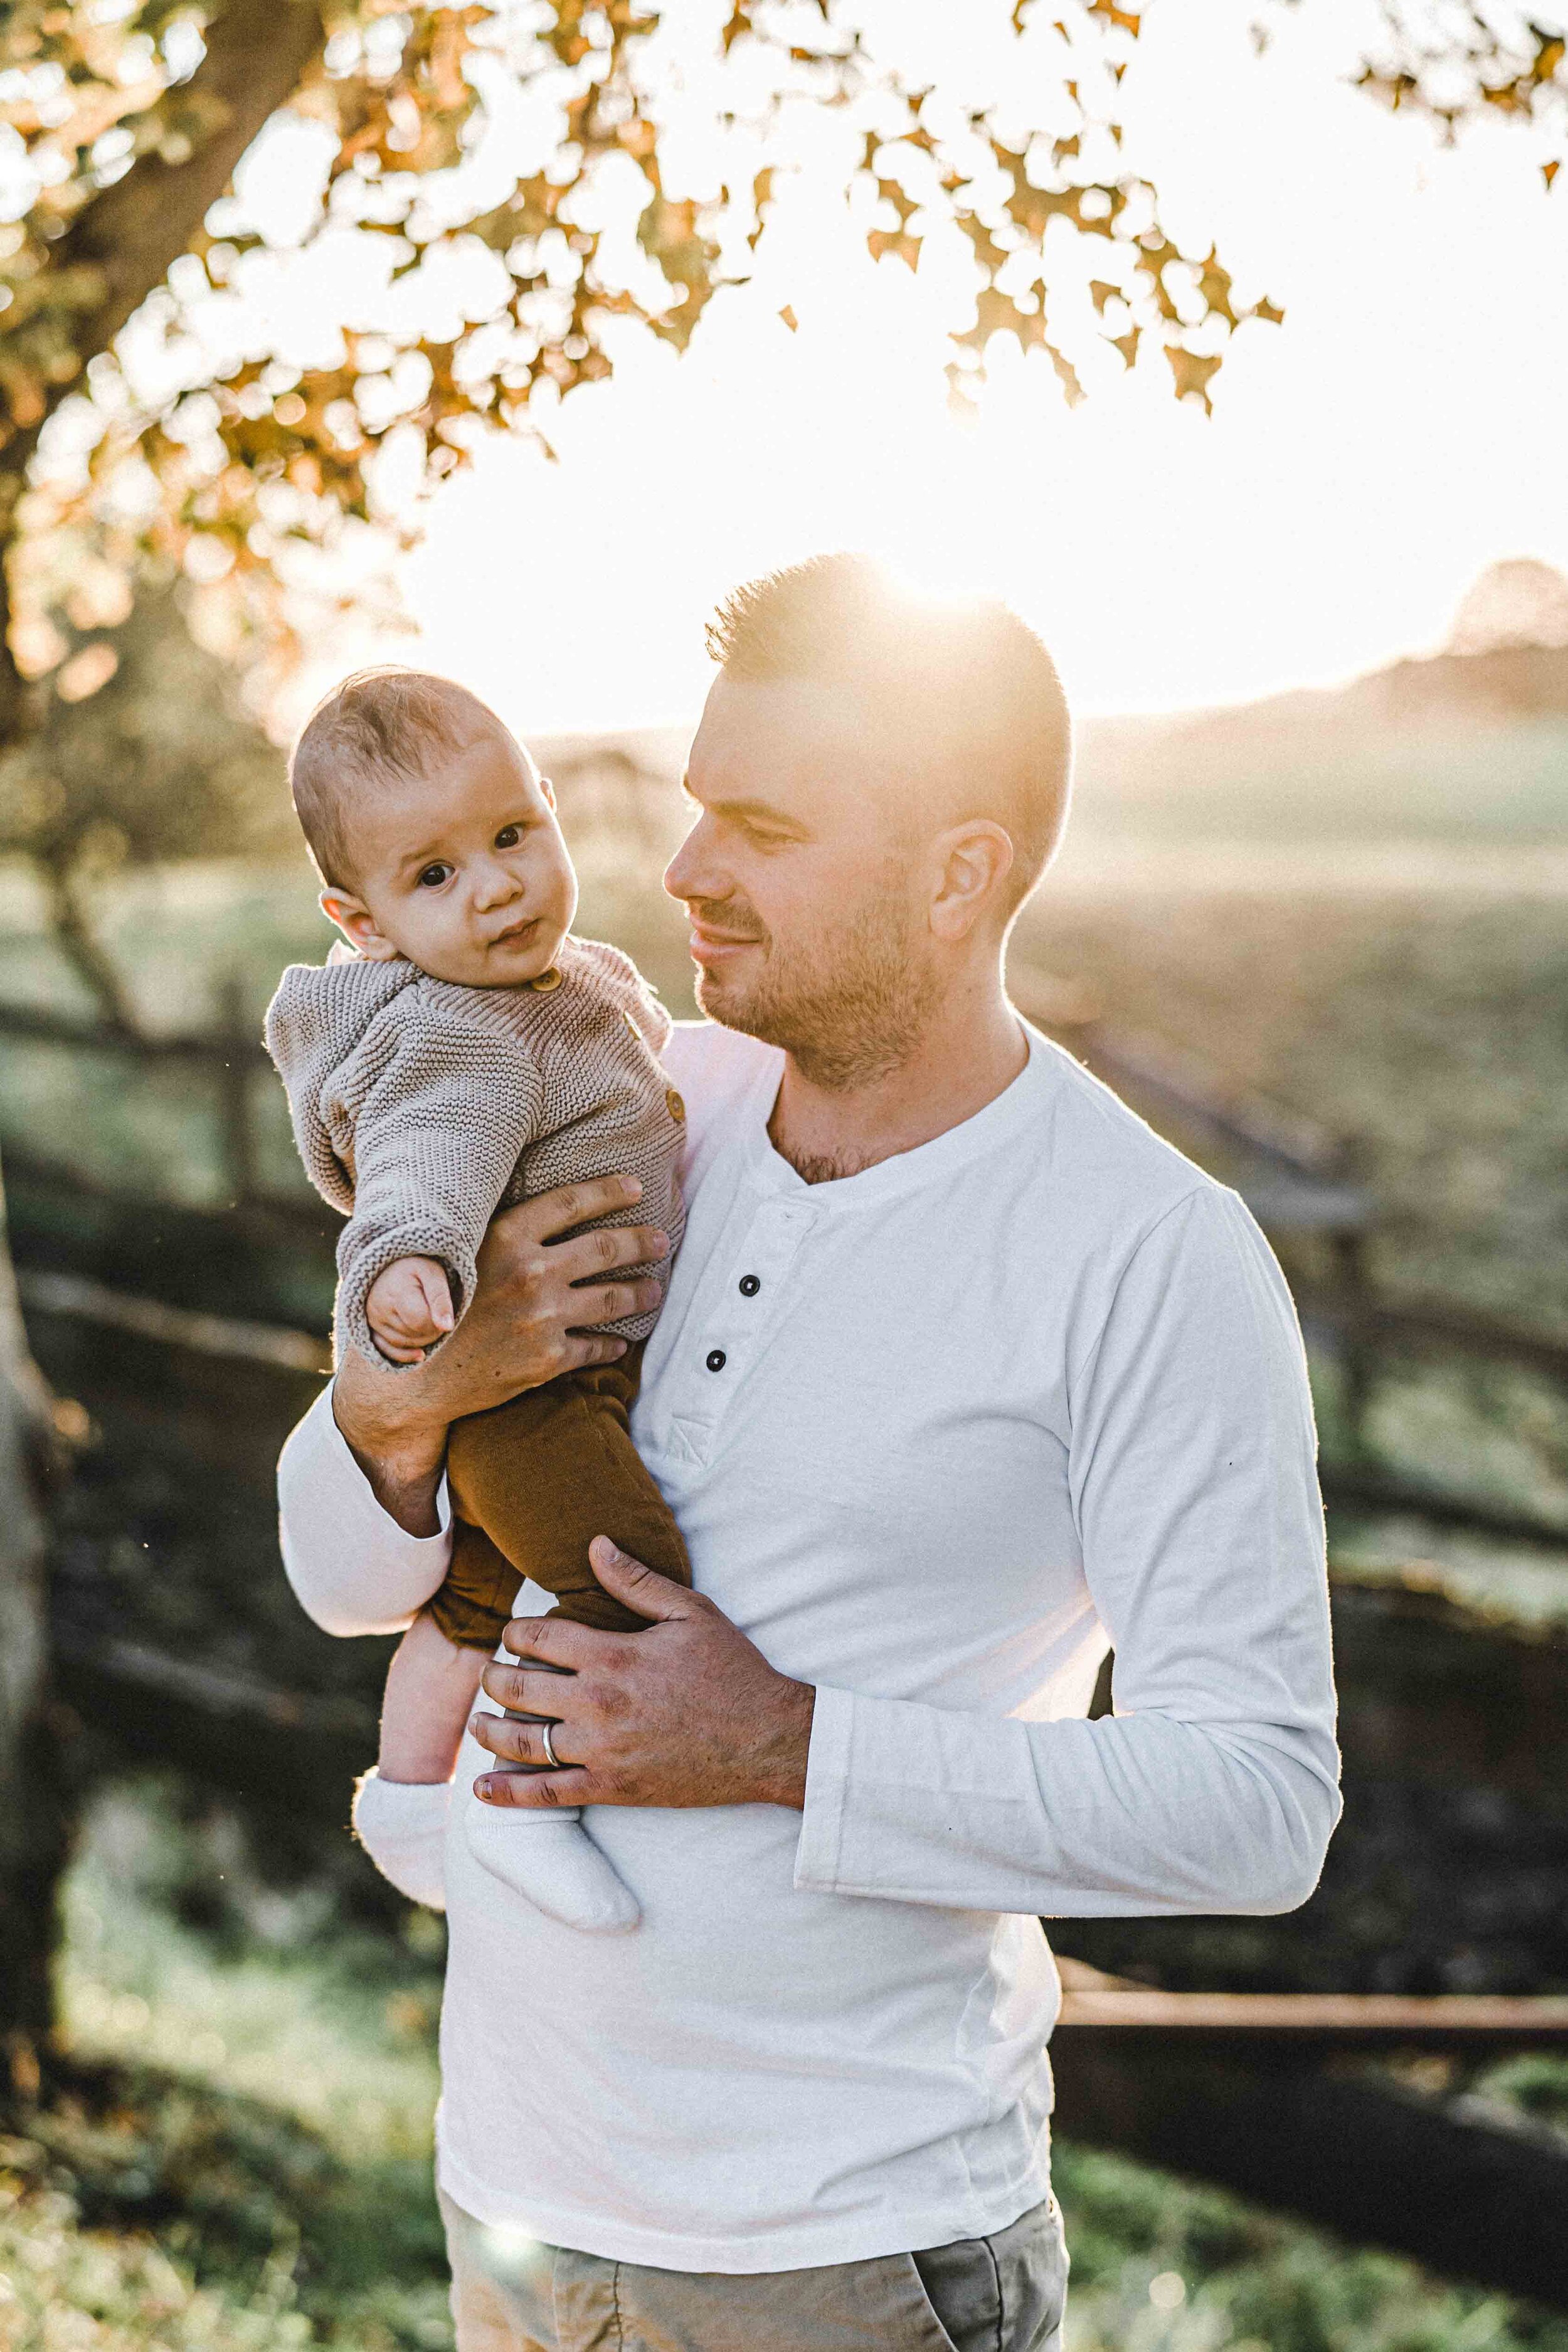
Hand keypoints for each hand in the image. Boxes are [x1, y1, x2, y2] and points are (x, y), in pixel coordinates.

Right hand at [333, 1175, 668, 1533]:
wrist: (412, 1374)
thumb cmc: (434, 1303)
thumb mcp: (460, 1251)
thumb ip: (502, 1230)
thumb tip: (542, 1206)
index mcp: (505, 1236)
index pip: (572, 1202)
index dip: (610, 1192)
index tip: (637, 1189)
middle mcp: (529, 1273)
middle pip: (606, 1247)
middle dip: (642, 1242)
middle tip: (662, 1240)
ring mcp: (542, 1318)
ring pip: (612, 1298)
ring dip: (642, 1293)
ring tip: (655, 1289)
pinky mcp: (546, 1359)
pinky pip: (595, 1346)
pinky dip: (612, 1344)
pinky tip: (620, 1342)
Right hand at [366, 1256, 454, 1364]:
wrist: (389, 1263)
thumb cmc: (415, 1267)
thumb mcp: (433, 1274)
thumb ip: (441, 1299)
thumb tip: (447, 1327)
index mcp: (396, 1292)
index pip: (421, 1322)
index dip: (437, 1322)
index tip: (442, 1312)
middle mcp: (380, 1308)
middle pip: (412, 1334)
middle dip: (431, 1330)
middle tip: (438, 1316)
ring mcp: (373, 1319)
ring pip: (402, 1342)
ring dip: (421, 1340)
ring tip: (430, 1324)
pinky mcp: (370, 1327)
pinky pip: (384, 1349)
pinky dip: (403, 1355)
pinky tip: (420, 1355)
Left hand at [470, 1540, 816, 1812]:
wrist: (766, 1740)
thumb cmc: (732, 1671)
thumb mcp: (691, 1612)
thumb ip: (636, 1581)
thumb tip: (595, 1543)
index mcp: (613, 1655)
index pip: (539, 1637)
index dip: (517, 1632)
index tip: (515, 1634)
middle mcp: (598, 1703)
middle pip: (519, 1687)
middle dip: (494, 1678)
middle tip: (490, 1675)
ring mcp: (601, 1749)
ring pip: (523, 1741)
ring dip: (490, 1730)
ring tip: (479, 1723)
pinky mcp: (611, 1787)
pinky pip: (548, 1793)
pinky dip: (510, 1793)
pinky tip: (483, 1788)